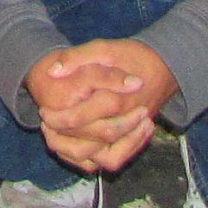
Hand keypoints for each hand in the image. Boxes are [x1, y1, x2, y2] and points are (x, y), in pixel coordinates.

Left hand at [26, 40, 175, 175]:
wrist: (164, 66)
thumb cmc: (132, 56)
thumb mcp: (103, 47)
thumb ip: (77, 57)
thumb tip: (53, 71)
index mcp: (116, 99)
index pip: (81, 118)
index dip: (58, 118)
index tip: (43, 112)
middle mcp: (126, 120)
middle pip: (92, 142)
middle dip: (64, 139)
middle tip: (46, 126)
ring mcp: (133, 132)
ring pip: (107, 159)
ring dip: (79, 155)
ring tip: (58, 141)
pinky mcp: (135, 138)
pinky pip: (116, 160)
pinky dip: (96, 160)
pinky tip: (78, 147)